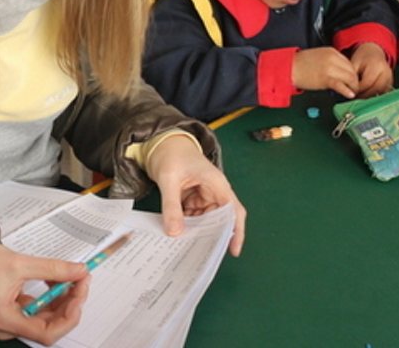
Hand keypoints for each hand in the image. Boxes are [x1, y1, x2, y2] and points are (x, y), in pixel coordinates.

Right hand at [0, 242, 88, 344]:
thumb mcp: (20, 263)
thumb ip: (53, 269)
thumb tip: (79, 271)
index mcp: (5, 319)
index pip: (47, 333)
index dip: (69, 315)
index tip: (79, 293)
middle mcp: (8, 326)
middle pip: (50, 326)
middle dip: (69, 303)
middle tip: (82, 279)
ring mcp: (12, 320)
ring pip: (47, 318)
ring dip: (63, 299)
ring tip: (72, 277)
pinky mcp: (15, 312)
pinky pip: (40, 310)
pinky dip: (52, 297)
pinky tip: (59, 280)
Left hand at [146, 136, 246, 256]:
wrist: (162, 143)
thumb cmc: (172, 154)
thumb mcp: (169, 180)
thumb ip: (171, 205)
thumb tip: (174, 232)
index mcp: (216, 184)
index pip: (233, 210)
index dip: (236, 231)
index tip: (233, 250)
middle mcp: (214, 191)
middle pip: (220, 219)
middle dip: (211, 235)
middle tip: (200, 255)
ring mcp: (204, 196)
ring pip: (205, 220)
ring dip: (197, 231)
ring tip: (186, 248)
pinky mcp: (193, 199)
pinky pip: (194, 216)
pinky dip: (187, 225)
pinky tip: (178, 234)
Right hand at [292, 47, 357, 98]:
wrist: (289, 67)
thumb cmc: (301, 64)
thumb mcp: (319, 56)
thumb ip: (332, 61)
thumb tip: (341, 72)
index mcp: (331, 52)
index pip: (349, 63)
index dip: (352, 73)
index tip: (352, 80)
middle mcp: (333, 58)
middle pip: (352, 70)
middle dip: (355, 81)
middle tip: (354, 88)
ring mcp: (330, 68)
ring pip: (349, 77)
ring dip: (353, 86)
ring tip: (353, 92)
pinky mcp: (325, 78)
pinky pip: (340, 85)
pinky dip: (347, 90)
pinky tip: (350, 94)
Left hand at [350, 43, 392, 98]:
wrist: (373, 53)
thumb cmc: (362, 58)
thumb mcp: (354, 64)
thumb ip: (352, 77)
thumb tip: (349, 90)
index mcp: (376, 65)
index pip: (367, 82)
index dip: (358, 89)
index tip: (351, 92)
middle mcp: (386, 71)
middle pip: (376, 88)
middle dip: (364, 95)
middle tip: (355, 96)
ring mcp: (390, 77)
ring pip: (380, 92)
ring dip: (369, 96)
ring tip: (360, 96)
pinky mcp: (390, 82)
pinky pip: (383, 92)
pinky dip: (375, 95)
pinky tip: (367, 94)